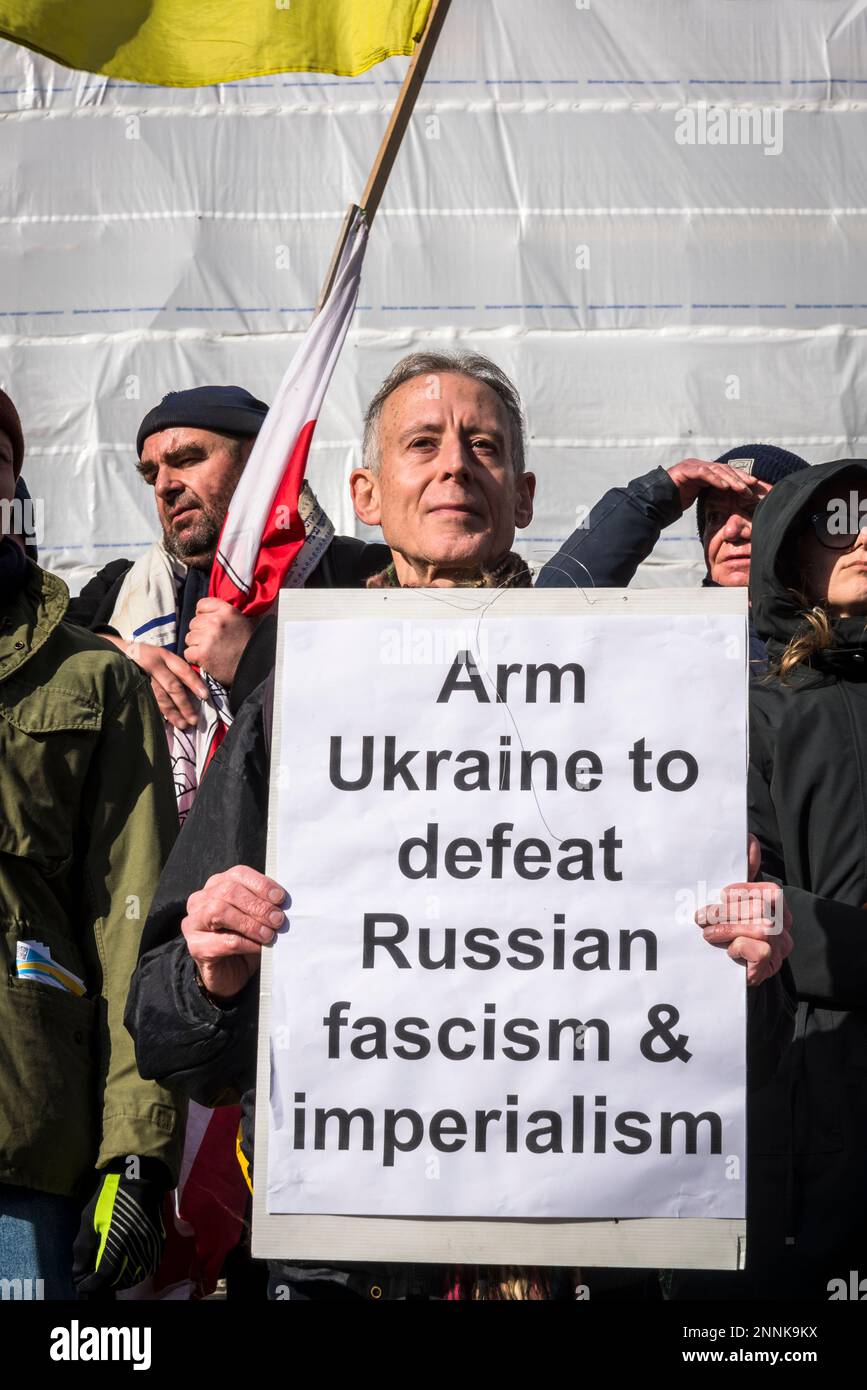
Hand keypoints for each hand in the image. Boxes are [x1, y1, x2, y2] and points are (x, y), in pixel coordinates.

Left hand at [72, 1158, 169, 1295]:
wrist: (137, 1178)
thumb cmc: (109, 1198)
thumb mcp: (89, 1221)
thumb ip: (83, 1251)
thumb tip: (78, 1276)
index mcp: (118, 1241)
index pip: (103, 1278)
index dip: (89, 1285)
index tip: (81, 1284)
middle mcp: (137, 1247)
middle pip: (119, 1281)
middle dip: (102, 1284)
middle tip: (92, 1278)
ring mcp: (151, 1246)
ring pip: (135, 1276)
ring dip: (119, 1280)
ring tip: (107, 1274)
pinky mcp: (159, 1242)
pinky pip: (148, 1266)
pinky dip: (135, 1272)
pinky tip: (125, 1267)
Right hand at [106, 634, 207, 729]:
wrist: (112, 651)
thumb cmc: (142, 656)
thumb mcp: (158, 655)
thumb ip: (171, 669)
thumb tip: (192, 690)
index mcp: (163, 656)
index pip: (183, 670)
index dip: (195, 683)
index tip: (205, 696)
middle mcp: (153, 664)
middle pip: (172, 686)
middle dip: (185, 704)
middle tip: (194, 719)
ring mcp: (140, 675)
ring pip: (159, 697)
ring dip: (172, 713)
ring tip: (182, 725)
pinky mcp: (130, 685)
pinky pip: (147, 700)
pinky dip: (157, 711)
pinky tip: (165, 721)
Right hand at [181, 865, 286, 1000]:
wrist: (229, 972)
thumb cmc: (245, 939)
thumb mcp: (255, 917)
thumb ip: (264, 904)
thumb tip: (283, 902)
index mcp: (217, 885)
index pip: (238, 874)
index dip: (261, 884)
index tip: (280, 898)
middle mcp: (200, 899)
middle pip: (228, 891)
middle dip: (257, 905)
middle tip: (278, 919)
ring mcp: (193, 922)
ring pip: (219, 911)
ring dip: (250, 923)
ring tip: (269, 935)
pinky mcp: (195, 946)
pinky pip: (222, 940)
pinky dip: (246, 943)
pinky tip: (260, 948)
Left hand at [183, 597, 255, 687]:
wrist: (252, 667)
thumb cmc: (246, 645)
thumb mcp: (239, 621)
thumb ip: (221, 613)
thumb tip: (201, 612)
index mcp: (227, 611)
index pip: (202, 604)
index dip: (203, 615)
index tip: (209, 623)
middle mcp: (217, 621)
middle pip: (194, 622)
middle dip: (200, 632)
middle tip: (213, 641)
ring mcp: (208, 638)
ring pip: (189, 637)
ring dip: (197, 645)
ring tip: (211, 651)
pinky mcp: (202, 654)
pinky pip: (188, 652)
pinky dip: (195, 658)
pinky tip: (207, 659)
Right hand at [667, 458, 770, 512]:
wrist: (657, 502)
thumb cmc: (677, 501)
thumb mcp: (699, 497)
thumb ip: (712, 494)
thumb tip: (729, 502)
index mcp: (705, 471)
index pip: (727, 472)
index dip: (741, 477)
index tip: (753, 486)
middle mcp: (700, 466)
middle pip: (725, 469)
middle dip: (740, 477)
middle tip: (752, 486)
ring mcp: (692, 466)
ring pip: (717, 470)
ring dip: (731, 479)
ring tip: (742, 488)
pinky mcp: (685, 470)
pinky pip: (703, 473)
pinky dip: (715, 479)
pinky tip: (725, 486)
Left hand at [695, 838, 792, 985]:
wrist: (727, 968)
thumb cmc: (728, 928)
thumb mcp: (729, 899)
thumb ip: (740, 871)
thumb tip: (750, 839)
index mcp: (775, 902)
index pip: (766, 890)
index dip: (741, 892)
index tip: (720, 896)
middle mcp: (784, 922)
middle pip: (761, 909)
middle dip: (726, 912)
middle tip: (702, 918)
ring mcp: (781, 945)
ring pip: (761, 929)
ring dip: (728, 930)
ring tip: (709, 934)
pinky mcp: (772, 964)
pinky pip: (761, 951)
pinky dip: (739, 949)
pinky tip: (729, 951)